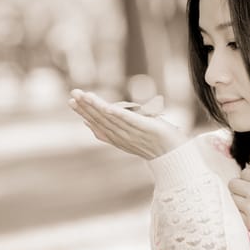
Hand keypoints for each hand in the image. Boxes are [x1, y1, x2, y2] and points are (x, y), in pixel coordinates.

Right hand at [68, 89, 187, 158]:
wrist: (177, 155)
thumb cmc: (157, 143)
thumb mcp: (134, 134)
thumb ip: (119, 126)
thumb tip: (102, 115)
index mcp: (119, 139)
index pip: (98, 125)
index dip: (84, 114)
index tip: (72, 102)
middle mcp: (123, 137)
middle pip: (100, 120)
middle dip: (85, 107)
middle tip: (72, 94)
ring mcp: (133, 133)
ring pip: (110, 119)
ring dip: (96, 106)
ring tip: (84, 95)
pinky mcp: (145, 128)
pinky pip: (129, 120)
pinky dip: (117, 114)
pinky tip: (107, 107)